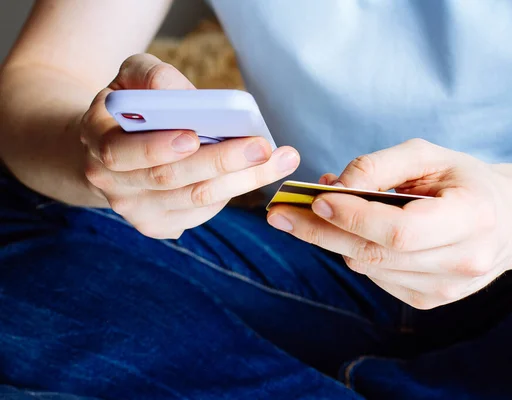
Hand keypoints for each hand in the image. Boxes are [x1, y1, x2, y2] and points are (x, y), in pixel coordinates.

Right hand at [81, 54, 299, 238]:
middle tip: (262, 146)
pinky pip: (203, 211)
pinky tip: (258, 172)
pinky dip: (234, 191)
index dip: (158, 147)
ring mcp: (136, 210)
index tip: (194, 135)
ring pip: (196, 199)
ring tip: (281, 159)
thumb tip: (177, 92)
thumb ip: (150, 76)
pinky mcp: (160, 225)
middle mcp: (111, 184)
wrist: (114, 148)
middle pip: (170, 179)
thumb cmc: (131, 107)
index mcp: (96, 142)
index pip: (123, 152)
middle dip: (221, 162)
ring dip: (243, 180)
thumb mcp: (131, 78)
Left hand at [267, 139, 511, 308]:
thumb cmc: (466, 181)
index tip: (316, 200)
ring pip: (369, 267)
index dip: (354, 217)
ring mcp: (447, 289)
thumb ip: (381, 165)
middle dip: (321, 233)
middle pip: (375, 254)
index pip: (400, 230)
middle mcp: (463, 262)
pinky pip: (376, 276)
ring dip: (335, 240)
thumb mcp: (430, 155)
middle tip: (279, 215)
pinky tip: (352, 230)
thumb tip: (335, 188)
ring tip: (314, 211)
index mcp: (473, 218)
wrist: (508, 221)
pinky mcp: (430, 300)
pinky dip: (356, 251)